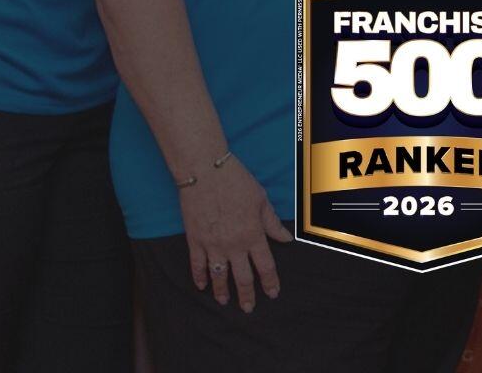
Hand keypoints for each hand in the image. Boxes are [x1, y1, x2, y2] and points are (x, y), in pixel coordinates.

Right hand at [176, 159, 290, 312]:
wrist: (205, 172)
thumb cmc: (237, 182)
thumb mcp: (262, 201)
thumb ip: (272, 224)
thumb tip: (286, 239)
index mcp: (254, 235)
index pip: (265, 266)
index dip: (269, 282)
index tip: (272, 293)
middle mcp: (234, 244)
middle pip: (243, 277)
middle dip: (247, 295)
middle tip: (248, 308)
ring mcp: (213, 244)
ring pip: (219, 275)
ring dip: (222, 291)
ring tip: (224, 302)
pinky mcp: (195, 239)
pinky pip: (197, 264)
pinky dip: (199, 276)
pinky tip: (202, 286)